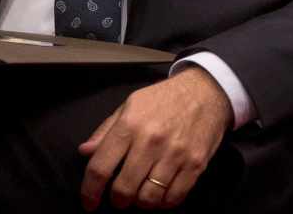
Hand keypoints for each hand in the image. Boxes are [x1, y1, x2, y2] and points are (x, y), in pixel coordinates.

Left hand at [77, 67, 232, 209]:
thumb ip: (106, 130)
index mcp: (130, 124)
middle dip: (118, 200)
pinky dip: (164, 202)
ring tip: (142, 193)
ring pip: (149, 198)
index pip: (100, 168)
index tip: (89, 202)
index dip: (89, 191)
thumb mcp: (131, 105)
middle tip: (121, 196)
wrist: (207, 90)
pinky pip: (174, 197)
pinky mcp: (195, 163)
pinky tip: (162, 193)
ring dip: (141, 202)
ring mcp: (175, 153)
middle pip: (124, 189)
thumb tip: (85, 152)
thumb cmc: (165, 98)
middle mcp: (151, 140)